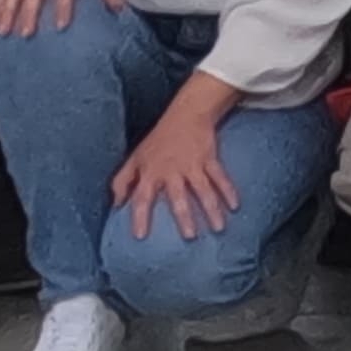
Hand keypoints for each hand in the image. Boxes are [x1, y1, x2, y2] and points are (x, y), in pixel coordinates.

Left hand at [111, 100, 237, 239]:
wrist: (186, 114)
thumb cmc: (158, 141)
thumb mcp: (135, 158)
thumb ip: (122, 182)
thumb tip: (115, 205)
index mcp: (150, 172)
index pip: (142, 197)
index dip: (140, 216)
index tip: (140, 236)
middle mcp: (171, 170)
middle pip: (178, 196)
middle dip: (184, 216)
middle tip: (190, 236)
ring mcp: (192, 165)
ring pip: (203, 189)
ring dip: (211, 209)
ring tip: (218, 228)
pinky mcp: (209, 158)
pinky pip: (220, 177)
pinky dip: (228, 191)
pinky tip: (235, 206)